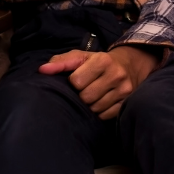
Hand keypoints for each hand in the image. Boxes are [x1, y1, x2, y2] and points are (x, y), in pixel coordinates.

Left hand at [38, 45, 159, 119]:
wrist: (131, 64)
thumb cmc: (99, 62)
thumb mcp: (82, 57)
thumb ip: (61, 62)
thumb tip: (43, 70)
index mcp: (103, 60)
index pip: (77, 81)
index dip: (74, 82)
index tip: (78, 80)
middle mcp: (116, 74)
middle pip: (86, 97)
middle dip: (82, 95)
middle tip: (85, 89)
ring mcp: (124, 90)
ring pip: (96, 108)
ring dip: (90, 105)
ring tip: (93, 96)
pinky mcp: (127, 102)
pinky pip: (106, 115)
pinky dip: (100, 112)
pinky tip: (101, 102)